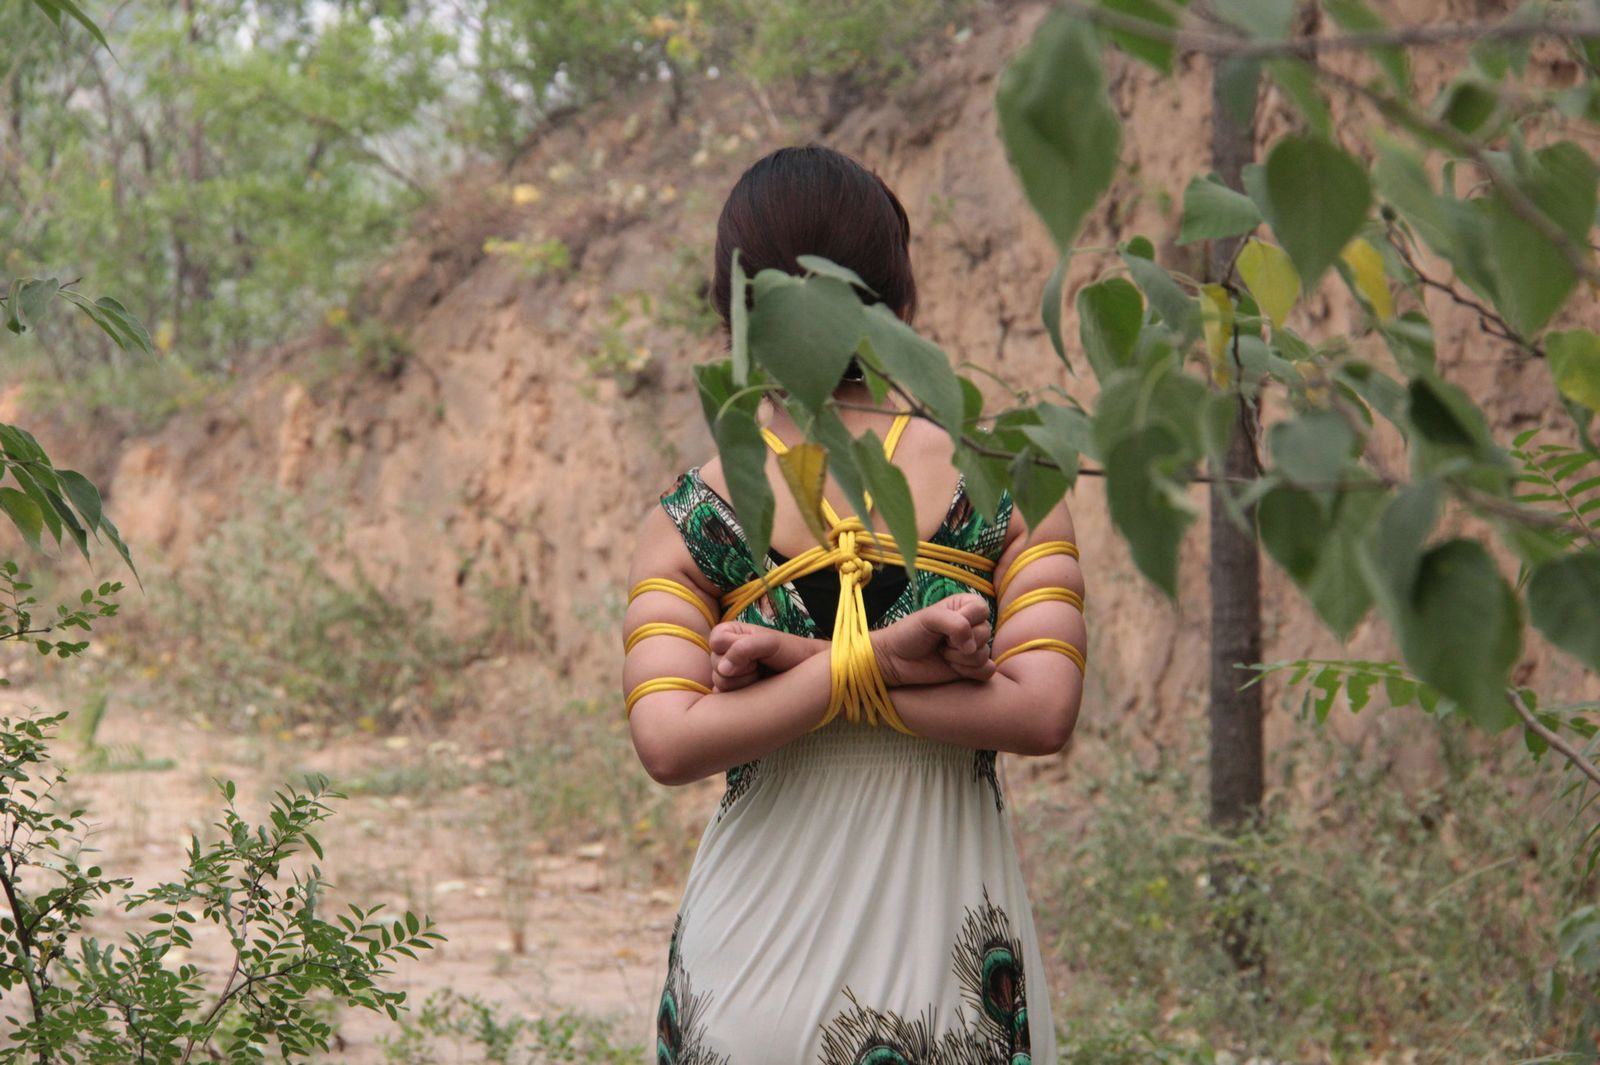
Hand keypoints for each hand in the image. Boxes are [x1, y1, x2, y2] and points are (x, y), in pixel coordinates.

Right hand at [707, 623, 824, 691]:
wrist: (805, 672)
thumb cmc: (790, 651)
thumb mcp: (770, 643)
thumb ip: (745, 648)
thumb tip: (722, 668)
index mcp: (731, 633)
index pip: (716, 640)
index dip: (733, 649)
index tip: (755, 653)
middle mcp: (726, 652)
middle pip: (714, 663)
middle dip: (740, 668)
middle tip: (760, 666)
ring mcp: (728, 673)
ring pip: (719, 681)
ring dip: (743, 682)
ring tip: (760, 676)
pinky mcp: (732, 691)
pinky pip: (723, 697)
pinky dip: (740, 695)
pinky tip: (755, 689)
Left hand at [870, 594, 995, 687]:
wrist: (896, 660)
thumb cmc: (909, 633)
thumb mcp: (929, 618)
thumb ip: (955, 623)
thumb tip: (971, 646)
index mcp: (965, 606)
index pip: (981, 610)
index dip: (965, 621)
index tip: (944, 627)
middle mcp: (972, 625)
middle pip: (985, 633)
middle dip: (959, 643)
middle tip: (940, 642)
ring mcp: (973, 648)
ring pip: (984, 654)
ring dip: (960, 659)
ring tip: (942, 654)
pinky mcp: (973, 668)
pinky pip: (987, 670)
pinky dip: (969, 672)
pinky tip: (952, 668)